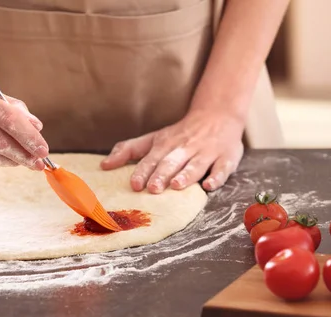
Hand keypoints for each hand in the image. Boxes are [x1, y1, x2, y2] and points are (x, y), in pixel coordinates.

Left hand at [100, 109, 244, 192]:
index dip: (143, 171)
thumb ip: (129, 150)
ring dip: (186, 175)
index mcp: (166, 144)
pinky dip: (217, 177)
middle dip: (162, 174)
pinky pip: (222, 168)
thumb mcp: (154, 137)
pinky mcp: (226, 157)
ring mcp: (207, 152)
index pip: (152, 158)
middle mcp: (185, 148)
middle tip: (153, 189)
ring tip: (176, 185)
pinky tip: (209, 186)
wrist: (218, 114)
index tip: (134, 185)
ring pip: (196, 165)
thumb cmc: (181, 133)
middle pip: (172, 162)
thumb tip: (104, 166)